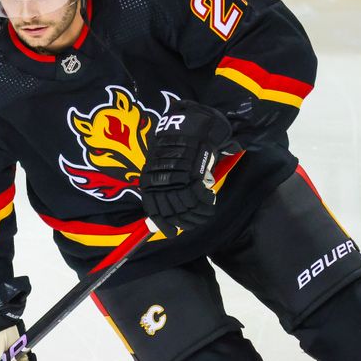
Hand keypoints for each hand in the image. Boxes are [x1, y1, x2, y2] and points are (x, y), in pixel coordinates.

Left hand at [139, 99, 236, 236]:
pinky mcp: (193, 177)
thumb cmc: (175, 147)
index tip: (171, 233)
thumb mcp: (160, 167)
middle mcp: (161, 183)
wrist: (189, 128)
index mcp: (149, 181)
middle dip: (185, 221)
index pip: (154, 210)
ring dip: (198, 215)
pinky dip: (207, 204)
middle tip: (193, 222)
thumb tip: (159, 211)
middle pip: (173, 213)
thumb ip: (161, 186)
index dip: (163, 224)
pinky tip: (210, 201)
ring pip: (187, 209)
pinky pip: (201, 199)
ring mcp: (177, 181)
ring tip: (204, 213)